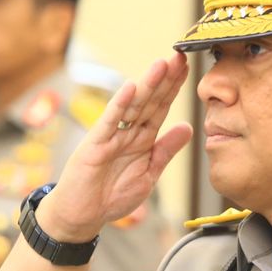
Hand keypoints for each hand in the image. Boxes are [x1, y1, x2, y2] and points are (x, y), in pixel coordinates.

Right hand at [38, 55, 192, 242]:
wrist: (82, 215)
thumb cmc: (111, 196)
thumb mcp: (148, 173)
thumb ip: (166, 150)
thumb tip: (188, 127)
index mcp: (142, 138)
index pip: (161, 107)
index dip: (173, 88)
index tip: (186, 67)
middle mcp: (127, 132)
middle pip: (149, 101)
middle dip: (164, 79)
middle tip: (179, 55)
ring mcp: (110, 137)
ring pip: (132, 106)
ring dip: (146, 85)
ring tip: (161, 64)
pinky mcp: (94, 146)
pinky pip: (109, 123)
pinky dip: (119, 105)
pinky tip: (130, 88)